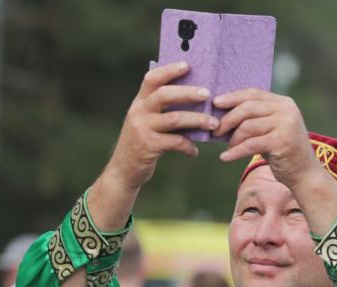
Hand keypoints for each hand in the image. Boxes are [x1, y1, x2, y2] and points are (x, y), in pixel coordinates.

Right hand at [105, 61, 219, 189]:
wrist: (123, 171)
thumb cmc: (141, 144)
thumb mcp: (144, 122)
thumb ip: (159, 110)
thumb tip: (191, 98)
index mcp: (139, 103)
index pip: (152, 79)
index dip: (169, 70)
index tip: (187, 65)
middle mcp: (139, 112)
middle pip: (164, 95)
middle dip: (188, 93)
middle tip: (207, 94)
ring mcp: (142, 129)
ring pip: (174, 119)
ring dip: (197, 120)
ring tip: (213, 124)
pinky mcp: (148, 146)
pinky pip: (175, 142)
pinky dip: (188, 146)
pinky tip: (195, 151)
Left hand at [213, 89, 316, 189]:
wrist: (304, 173)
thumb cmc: (282, 151)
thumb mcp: (270, 129)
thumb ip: (254, 118)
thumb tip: (222, 114)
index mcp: (284, 103)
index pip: (253, 94)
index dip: (232, 97)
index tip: (215, 103)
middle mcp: (287, 110)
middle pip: (248, 108)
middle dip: (228, 119)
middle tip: (215, 130)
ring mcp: (286, 125)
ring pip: (247, 126)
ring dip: (232, 138)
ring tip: (228, 147)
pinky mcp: (281, 142)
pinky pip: (250, 144)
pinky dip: (234, 152)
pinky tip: (225, 157)